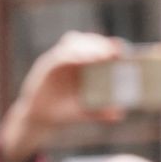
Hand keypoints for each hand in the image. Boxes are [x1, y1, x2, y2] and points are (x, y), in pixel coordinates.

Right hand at [0, 32, 125, 161]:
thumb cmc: (62, 111)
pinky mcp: (45, 65)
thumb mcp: (82, 112)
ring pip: (74, 43)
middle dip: (101, 45)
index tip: (122, 51)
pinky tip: (79, 59)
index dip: (110, 46)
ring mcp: (58, 59)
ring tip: (99, 56)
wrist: (38, 119)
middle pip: (88, 41)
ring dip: (87, 47)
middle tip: (113, 52)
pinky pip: (58, 56)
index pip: (99, 47)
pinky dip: (70, 55)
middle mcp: (73, 56)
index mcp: (85, 63)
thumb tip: (119, 115)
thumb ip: (99, 111)